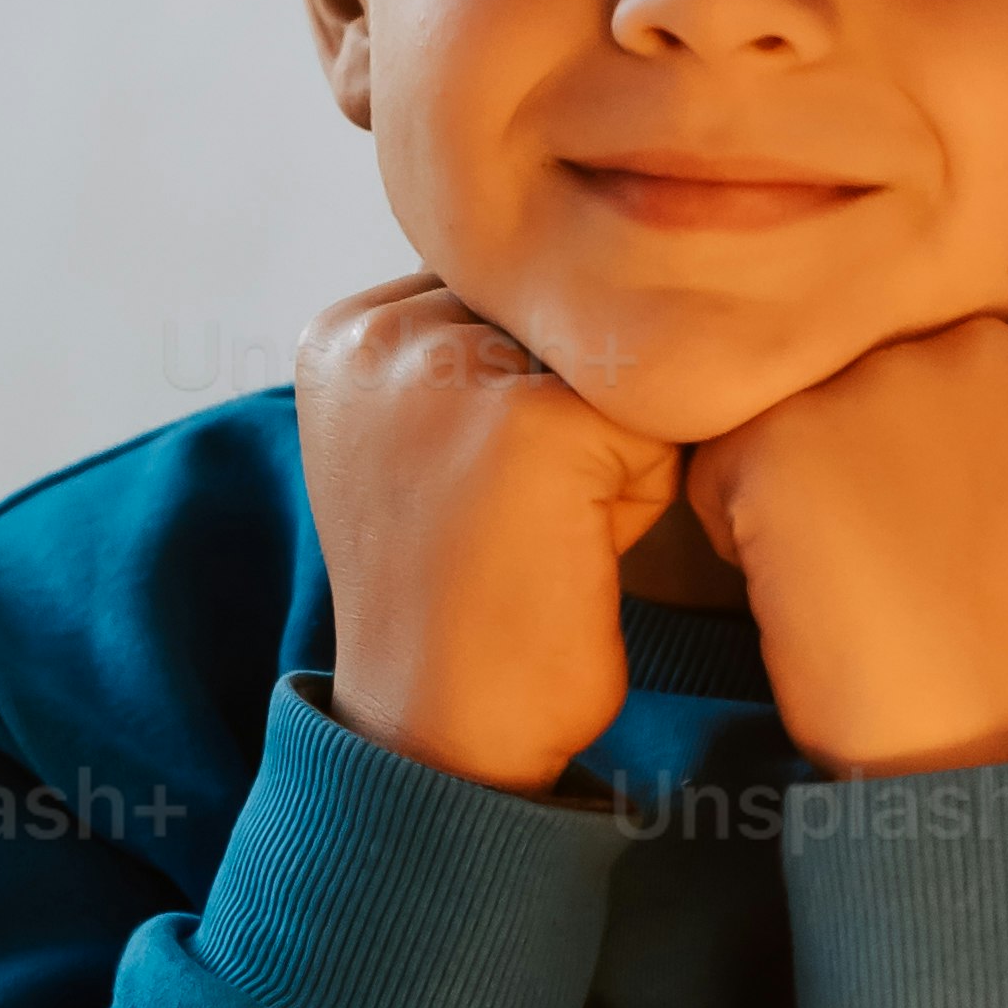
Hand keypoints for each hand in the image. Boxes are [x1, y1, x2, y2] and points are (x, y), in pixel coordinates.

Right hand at [296, 276, 683, 792]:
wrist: (441, 743)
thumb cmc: (467, 604)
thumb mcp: (445, 443)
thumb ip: (491, 347)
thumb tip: (641, 263)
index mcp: (345, 333)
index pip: (519, 291)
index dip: (543, 394)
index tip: (489, 496)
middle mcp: (378, 332)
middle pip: (573, 312)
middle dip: (584, 414)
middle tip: (521, 527)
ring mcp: (445, 370)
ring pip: (622, 357)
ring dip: (622, 447)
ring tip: (548, 536)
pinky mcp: (527, 421)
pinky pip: (662, 412)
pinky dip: (647, 492)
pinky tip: (575, 554)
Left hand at [690, 318, 1007, 773]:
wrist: (994, 732)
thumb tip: (989, 411)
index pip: (952, 362)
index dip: (935, 447)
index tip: (954, 517)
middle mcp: (970, 340)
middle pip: (870, 379)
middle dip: (865, 451)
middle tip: (903, 550)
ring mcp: (877, 381)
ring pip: (794, 418)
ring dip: (803, 488)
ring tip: (860, 575)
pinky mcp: (785, 437)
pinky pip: (722, 472)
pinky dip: (741, 538)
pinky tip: (808, 593)